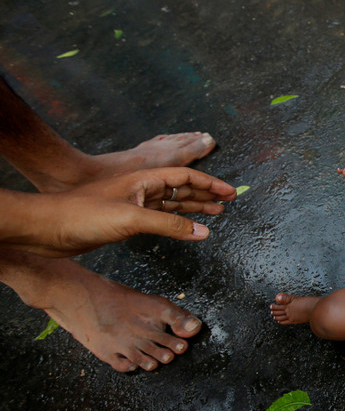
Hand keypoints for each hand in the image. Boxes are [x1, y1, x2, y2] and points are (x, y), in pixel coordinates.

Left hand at [2, 167, 236, 256]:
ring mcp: (135, 206)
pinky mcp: (127, 222)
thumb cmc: (83, 215)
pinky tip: (188, 230)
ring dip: (194, 209)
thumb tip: (203, 232)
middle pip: (182, 189)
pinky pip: (161, 220)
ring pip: (173, 205)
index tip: (230, 192)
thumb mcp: (132, 219)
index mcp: (144, 181)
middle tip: (229, 201)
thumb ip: (170, 226)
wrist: (48, 228)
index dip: (209, 184)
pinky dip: (178, 224)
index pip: (185, 178)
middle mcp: (142, 190)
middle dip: (206, 194)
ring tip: (216, 213)